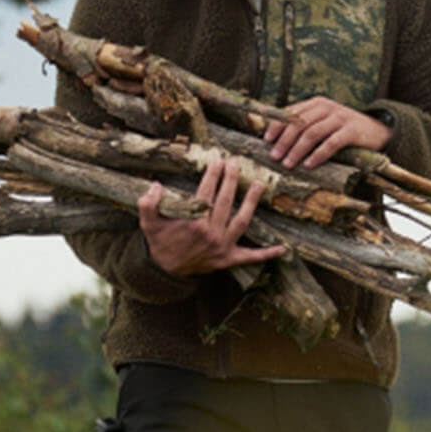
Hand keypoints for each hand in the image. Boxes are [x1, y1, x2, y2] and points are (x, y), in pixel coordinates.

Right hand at [139, 158, 285, 276]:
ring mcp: (222, 247)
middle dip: (231, 180)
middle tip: (235, 163)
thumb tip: (156, 185)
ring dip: (251, 202)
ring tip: (258, 184)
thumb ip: (148, 203)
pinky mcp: (228, 259)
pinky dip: (266, 254)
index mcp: (193, 222)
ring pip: (241, 221)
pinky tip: (282, 248)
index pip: (206, 193)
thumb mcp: (148, 223)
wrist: (164, 270)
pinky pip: (250, 257)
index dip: (212, 175)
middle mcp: (210, 233)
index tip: (217, 161)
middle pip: (225, 202)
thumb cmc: (159, 242)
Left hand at [266, 97, 390, 168]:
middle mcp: (327, 107)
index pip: (291, 113)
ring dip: (297, 150)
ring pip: (312, 133)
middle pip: (299, 124)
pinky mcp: (352, 131)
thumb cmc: (343, 130)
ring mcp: (340, 118)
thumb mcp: (323, 123)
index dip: (276, 126)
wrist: (378, 131)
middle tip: (274, 156)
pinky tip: (309, 165)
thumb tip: (277, 143)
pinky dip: (318, 155)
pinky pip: (331, 143)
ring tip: (288, 164)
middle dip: (284, 141)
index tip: (266, 141)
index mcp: (316, 104)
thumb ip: (305, 127)